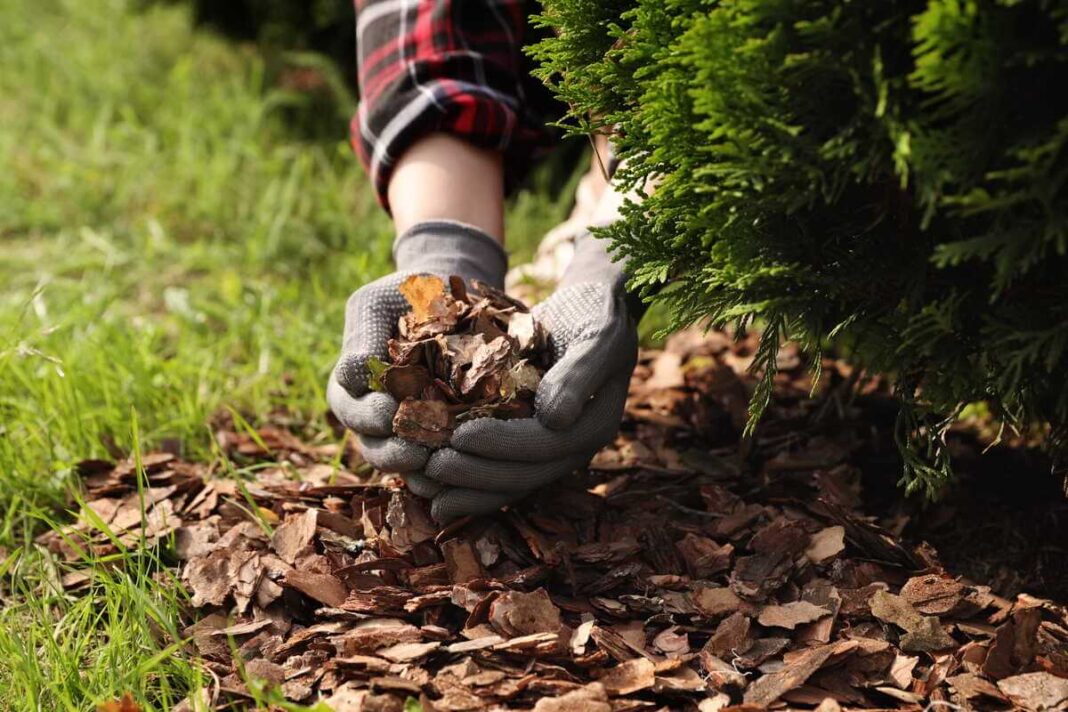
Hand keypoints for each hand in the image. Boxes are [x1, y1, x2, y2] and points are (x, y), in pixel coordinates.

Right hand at [327, 221, 507, 484]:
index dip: (367, 416)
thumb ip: (364, 334)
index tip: (388, 413)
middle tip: (417, 451)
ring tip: (441, 462)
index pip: (351, 409)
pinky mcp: (437, 437)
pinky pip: (433, 466)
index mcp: (351, 385)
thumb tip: (353, 373)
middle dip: (392, 451)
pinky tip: (462, 470)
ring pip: (402, 461)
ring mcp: (404, 430)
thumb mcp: (379, 302)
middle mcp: (373, 414)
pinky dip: (442, 474)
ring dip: (418, 468)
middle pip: (373, 445)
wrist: (455, 297)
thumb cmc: (410, 294)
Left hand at [420, 233, 638, 522]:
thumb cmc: (593, 315)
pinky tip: (433, 497)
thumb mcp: (595, 335)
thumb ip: (579, 374)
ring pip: (508, 483)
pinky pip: (498, 474)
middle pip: (524, 474)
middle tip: (431, 466)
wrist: (587, 312)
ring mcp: (551, 452)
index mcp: (594, 425)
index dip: (503, 444)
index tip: (461, 436)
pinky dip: (467, 487)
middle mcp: (573, 448)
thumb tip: (555, 419)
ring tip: (424, 488)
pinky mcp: (528, 448)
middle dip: (476, 474)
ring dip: (466, 491)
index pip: (546, 445)